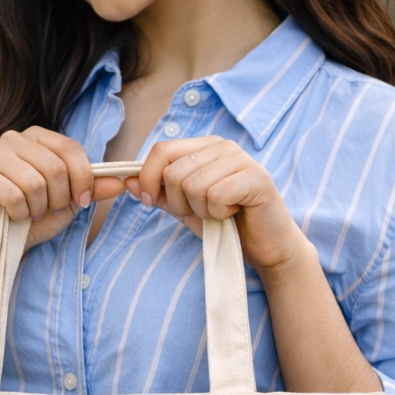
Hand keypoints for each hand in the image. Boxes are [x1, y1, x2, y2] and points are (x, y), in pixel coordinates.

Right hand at [0, 127, 128, 256]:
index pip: (71, 148)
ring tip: (30, 212)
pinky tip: (13, 215)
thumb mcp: (70, 202)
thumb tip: (122, 182)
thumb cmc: (33, 216)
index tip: (82, 200)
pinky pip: (14, 196)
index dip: (83, 178)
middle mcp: (15, 138)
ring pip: (34, 183)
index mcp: (38, 137)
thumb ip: (93, 189)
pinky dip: (20, 214)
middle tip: (49, 210)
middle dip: (59, 198)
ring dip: (38, 208)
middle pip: (54, 167)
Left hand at [124, 136, 309, 274]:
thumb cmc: (227, 226)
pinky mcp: (257, 178)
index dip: (148, 178)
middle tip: (201, 213)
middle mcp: (223, 146)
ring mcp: (242, 159)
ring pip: (193, 185)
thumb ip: (160, 193)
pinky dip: (219, 213)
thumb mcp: (185, 209)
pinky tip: (234, 214)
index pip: (161, 150)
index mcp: (204, 147)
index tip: (151, 203)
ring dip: (201, 210)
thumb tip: (127, 180)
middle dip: (179, 202)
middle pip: (174, 171)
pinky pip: (216, 195)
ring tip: (220, 214)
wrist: (266, 247)